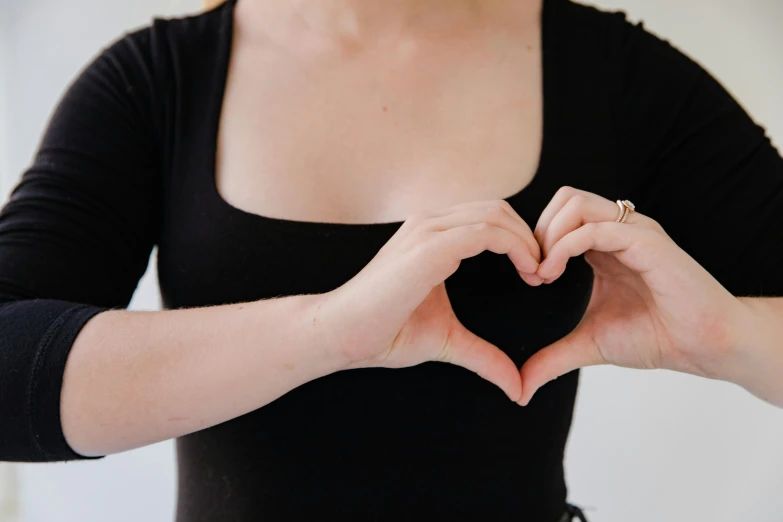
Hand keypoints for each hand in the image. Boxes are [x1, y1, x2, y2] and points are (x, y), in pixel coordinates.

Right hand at [318, 200, 541, 401]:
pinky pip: (485, 232)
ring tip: (539, 274)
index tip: (536, 274)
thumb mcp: (446, 340)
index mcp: (431, 235)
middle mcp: (429, 224)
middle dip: (529, 236)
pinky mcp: (428, 247)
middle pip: (497, 209)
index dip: (519, 239)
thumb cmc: (384, 332)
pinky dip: (516, 247)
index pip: (487, 217)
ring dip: (527, 241)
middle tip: (544, 273)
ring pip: (496, 215)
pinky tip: (528, 272)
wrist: (341, 334)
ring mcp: (427, 230)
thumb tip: (516, 387)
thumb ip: (483, 355)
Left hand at [518, 187, 748, 404]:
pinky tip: (554, 273)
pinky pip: (596, 228)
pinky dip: (565, 246)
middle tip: (533, 271)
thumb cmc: (656, 337)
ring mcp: (633, 232)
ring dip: (548, 235)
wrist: (704, 347)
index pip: (559, 215)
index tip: (530, 278)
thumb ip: (553, 358)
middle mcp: (618, 230)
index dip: (535, 240)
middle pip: (564, 198)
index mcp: (604, 244)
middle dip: (537, 231)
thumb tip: (522, 388)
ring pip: (576, 204)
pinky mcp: (647, 242)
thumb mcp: (590, 344)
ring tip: (544, 272)